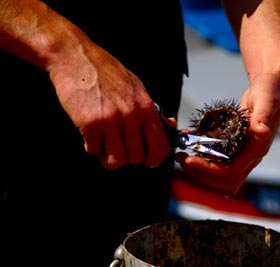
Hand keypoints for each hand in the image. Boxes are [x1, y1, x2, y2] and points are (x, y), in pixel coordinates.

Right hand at [48, 38, 169, 169]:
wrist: (74, 56)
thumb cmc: (105, 71)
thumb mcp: (135, 87)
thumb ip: (150, 111)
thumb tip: (169, 126)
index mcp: (145, 107)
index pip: (160, 147)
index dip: (154, 159)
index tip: (147, 161)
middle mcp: (130, 114)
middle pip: (136, 158)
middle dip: (126, 157)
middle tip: (118, 146)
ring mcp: (110, 120)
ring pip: (116, 160)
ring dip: (108, 156)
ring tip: (104, 143)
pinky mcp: (89, 123)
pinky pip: (94, 150)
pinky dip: (91, 145)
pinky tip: (90, 132)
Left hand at [175, 73, 279, 195]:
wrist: (273, 90)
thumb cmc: (270, 92)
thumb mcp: (267, 99)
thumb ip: (264, 115)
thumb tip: (262, 131)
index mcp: (257, 150)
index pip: (231, 172)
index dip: (209, 170)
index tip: (190, 159)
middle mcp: (250, 158)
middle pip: (224, 182)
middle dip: (201, 175)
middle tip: (182, 160)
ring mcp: (242, 157)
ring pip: (220, 178)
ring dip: (199, 171)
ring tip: (182, 156)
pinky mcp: (235, 152)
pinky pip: (217, 165)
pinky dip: (202, 161)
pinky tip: (191, 146)